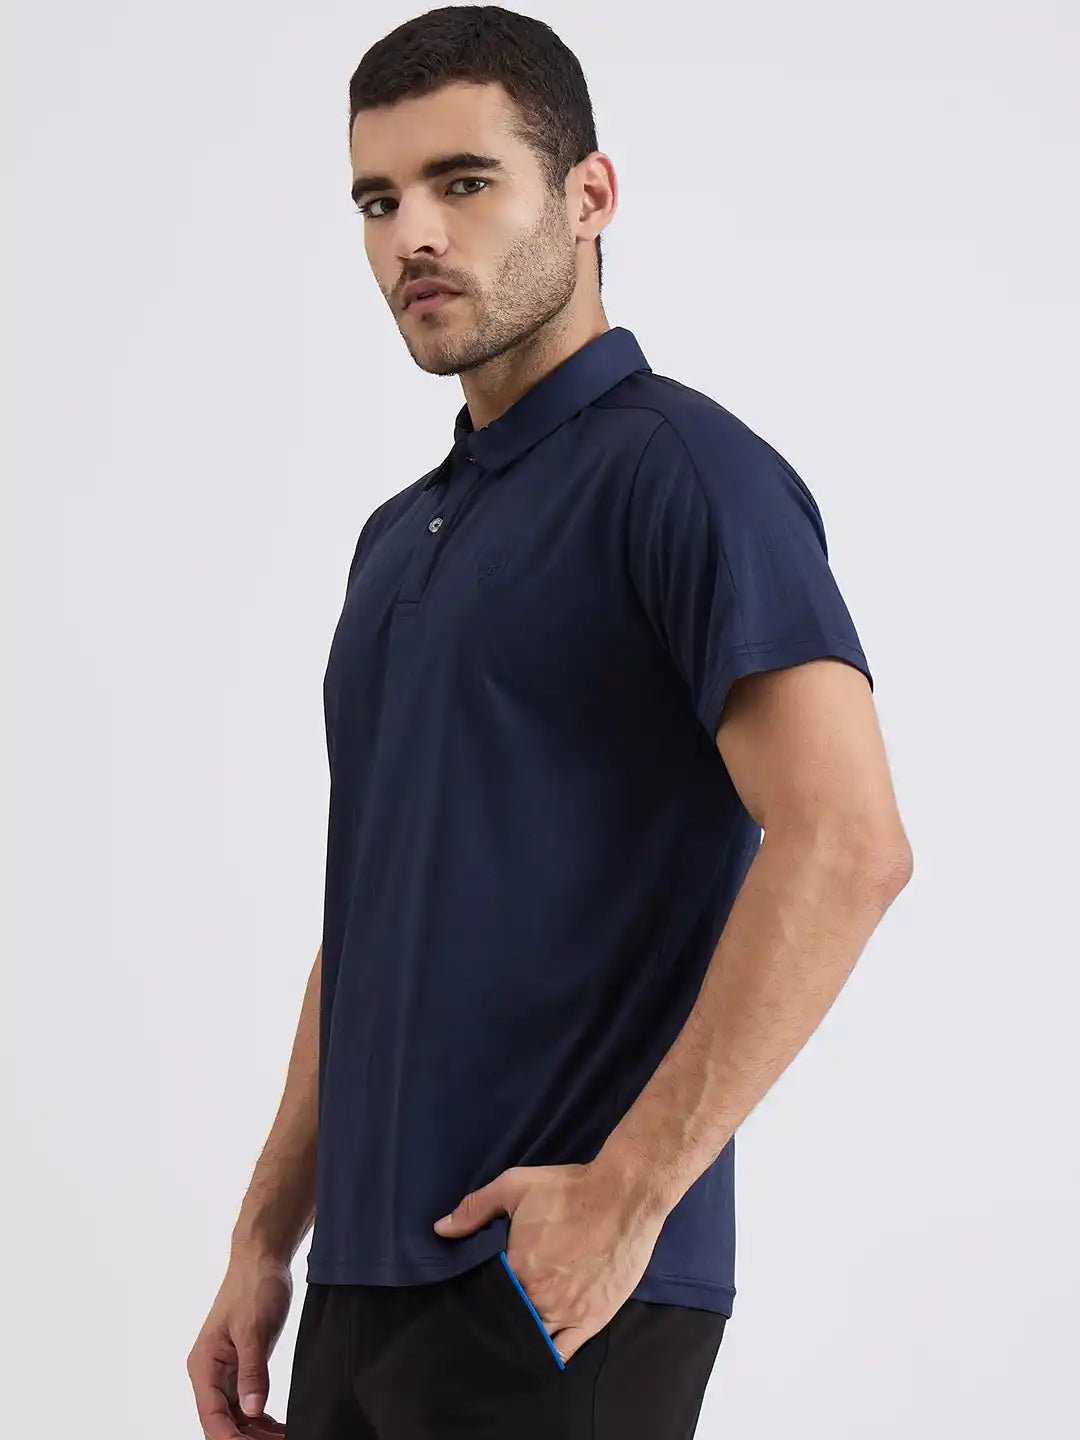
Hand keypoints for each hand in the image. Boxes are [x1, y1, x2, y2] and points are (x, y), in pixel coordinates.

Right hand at [186, 1251, 291, 1438]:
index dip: (231, 1439)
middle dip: (248, 1438)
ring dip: (256, 1432)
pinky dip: (261, 1417)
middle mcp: (210, 1373)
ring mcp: (225, 1371)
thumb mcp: (256, 1330)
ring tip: (283, 1438)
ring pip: (236, 1416)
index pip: (212, 1416)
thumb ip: (253, 1372)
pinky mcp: (241, 1366)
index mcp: (204, 1365)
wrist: (262, 1259)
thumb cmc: (254, 1286)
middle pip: (223, 1422)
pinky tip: (278, 1428)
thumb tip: (252, 1411)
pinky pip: (247, 1401)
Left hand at [432, 1155, 667, 1363]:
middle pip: (508, 1320)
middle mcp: (538, 1297)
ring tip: (512, 1334)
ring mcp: (567, 1312)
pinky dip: (549, 1354)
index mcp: (516, 1268)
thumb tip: (441, 1229)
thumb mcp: (515, 1186)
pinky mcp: (593, 1319)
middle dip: (499, 1319)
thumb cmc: (569, 1190)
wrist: (623, 1195)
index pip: (487, 1295)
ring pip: (533, 1339)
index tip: (475, 1298)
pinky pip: (565, 1351)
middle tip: (494, 1316)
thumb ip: (476, 1209)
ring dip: (521, 1338)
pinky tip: (538, 1352)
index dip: (480, 1298)